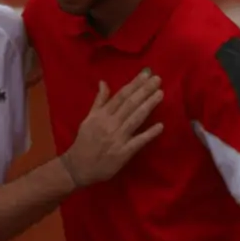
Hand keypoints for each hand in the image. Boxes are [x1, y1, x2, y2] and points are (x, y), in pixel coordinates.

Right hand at [60, 69, 164, 186]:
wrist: (78, 166)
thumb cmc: (84, 141)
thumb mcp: (88, 118)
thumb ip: (99, 101)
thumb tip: (103, 82)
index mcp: (102, 114)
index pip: (121, 96)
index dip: (134, 84)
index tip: (146, 74)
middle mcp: (110, 124)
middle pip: (130, 104)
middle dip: (144, 90)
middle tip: (158, 79)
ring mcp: (118, 138)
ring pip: (135, 119)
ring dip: (148, 105)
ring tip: (160, 94)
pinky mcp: (123, 153)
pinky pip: (138, 142)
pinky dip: (149, 134)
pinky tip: (160, 126)